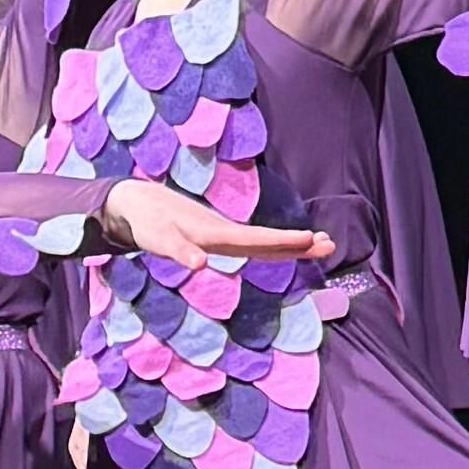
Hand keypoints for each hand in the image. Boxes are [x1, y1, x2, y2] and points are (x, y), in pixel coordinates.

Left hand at [98, 183, 335, 274]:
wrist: (138, 203)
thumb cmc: (147, 223)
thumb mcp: (159, 239)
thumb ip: (179, 251)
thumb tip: (200, 265)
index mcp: (215, 234)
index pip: (257, 240)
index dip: (283, 243)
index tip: (311, 241)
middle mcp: (225, 234)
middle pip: (267, 240)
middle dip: (298, 244)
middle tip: (330, 245)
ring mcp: (223, 235)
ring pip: (263, 241)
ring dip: (291, 244)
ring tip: (322, 243)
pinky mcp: (217, 237)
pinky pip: (252, 242)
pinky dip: (274, 245)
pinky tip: (289, 247)